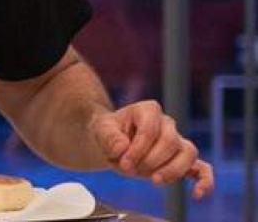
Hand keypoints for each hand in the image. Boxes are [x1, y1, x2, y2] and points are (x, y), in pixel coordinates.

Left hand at [90, 100, 214, 198]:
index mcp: (148, 111)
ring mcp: (177, 141)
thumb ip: (109, 137)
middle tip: (131, 170)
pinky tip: (197, 194)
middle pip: (170, 142)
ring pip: (188, 153)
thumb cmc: (109, 132)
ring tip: (155, 180)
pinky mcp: (182, 159)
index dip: (137, 150)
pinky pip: (202, 168)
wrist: (112, 141)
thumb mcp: (101, 130)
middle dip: (150, 161)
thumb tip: (122, 148)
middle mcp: (167, 124)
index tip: (123, 162)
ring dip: (172, 170)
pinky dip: (203, 181)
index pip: (150, 130)